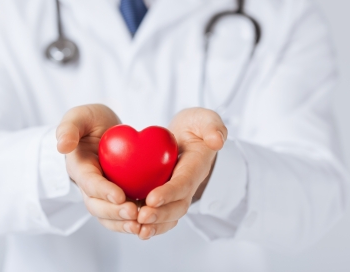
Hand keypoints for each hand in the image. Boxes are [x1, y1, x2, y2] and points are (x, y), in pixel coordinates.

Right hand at [56, 104, 140, 234]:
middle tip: (134, 213)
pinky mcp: (118, 195)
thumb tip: (62, 146)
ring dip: (123, 223)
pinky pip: (123, 213)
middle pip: (97, 206)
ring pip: (109, 215)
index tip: (119, 196)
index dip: (102, 191)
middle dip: (114, 212)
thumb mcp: (79, 117)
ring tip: (142, 225)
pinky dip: (134, 221)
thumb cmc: (90, 121)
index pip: (88, 182)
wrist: (103, 130)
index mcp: (79, 167)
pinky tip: (150, 222)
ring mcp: (103, 193)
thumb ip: (69, 128)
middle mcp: (89, 185)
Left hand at [136, 108, 226, 239]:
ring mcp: (179, 193)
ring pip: (170, 215)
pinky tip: (133, 228)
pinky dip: (151, 224)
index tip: (152, 199)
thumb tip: (216, 141)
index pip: (184, 183)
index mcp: (197, 166)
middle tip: (141, 217)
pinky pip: (161, 214)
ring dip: (155, 225)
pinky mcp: (167, 196)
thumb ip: (212, 126)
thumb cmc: (195, 125)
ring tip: (137, 229)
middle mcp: (189, 184)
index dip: (170, 192)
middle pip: (178, 205)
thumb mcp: (205, 119)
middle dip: (161, 214)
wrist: (189, 135)